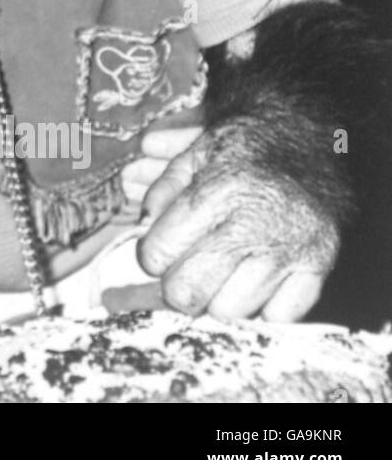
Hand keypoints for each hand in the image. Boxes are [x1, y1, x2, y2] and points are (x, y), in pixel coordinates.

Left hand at [130, 120, 339, 320]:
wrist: (309, 144)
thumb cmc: (243, 152)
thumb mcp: (193, 155)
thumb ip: (161, 191)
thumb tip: (141, 229)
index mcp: (218, 190)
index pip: (161, 251)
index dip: (148, 257)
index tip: (155, 253)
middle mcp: (255, 223)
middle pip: (190, 289)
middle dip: (175, 286)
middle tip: (181, 273)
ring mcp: (290, 248)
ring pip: (230, 310)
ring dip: (217, 298)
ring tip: (221, 273)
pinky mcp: (319, 265)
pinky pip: (278, 315)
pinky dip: (262, 306)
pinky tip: (255, 281)